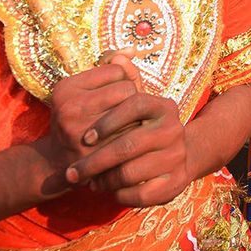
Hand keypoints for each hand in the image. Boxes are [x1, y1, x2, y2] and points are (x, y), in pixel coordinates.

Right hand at [44, 56, 141, 173]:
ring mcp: (81, 132)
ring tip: (123, 124)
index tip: (112, 95)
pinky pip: (132, 135)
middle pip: (127, 89)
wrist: (57, 162)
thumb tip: (132, 50)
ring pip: (133, 112)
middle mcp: (69, 108)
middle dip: (130, 99)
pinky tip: (124, 140)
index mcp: (66, 88)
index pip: (117, 70)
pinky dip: (134, 136)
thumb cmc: (79, 119)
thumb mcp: (85, 90)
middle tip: (121, 111)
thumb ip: (112, 68)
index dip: (120, 82)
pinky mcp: (94, 153)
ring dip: (135, 118)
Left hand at [66, 60, 189, 206]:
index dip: (106, 122)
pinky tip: (110, 192)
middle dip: (95, 161)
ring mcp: (177, 156)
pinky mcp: (176, 182)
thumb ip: (123, 77)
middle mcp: (174, 129)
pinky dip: (120, 195)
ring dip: (104, 180)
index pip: (133, 105)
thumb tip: (116, 55)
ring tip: (90, 182)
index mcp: (162, 105)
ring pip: (130, 172)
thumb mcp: (131, 101)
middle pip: (128, 144)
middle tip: (72, 172)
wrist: (173, 156)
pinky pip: (141, 194)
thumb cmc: (140, 127)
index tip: (85, 138)